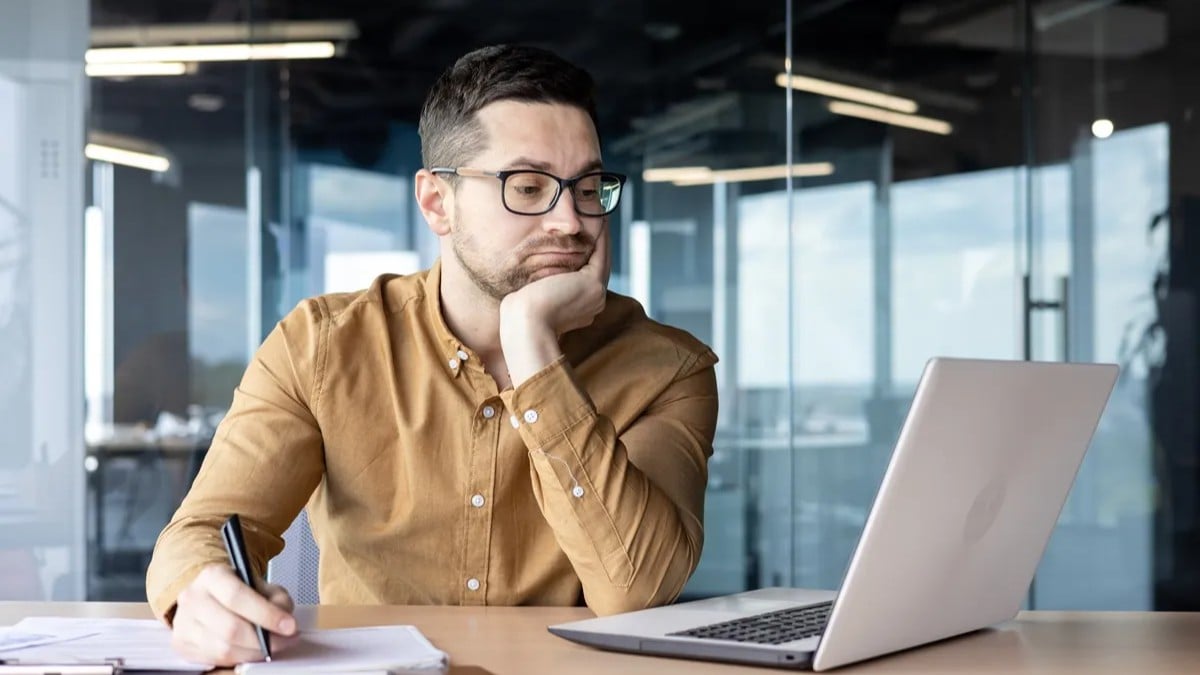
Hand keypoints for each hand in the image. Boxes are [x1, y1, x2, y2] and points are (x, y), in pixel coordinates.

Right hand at [170, 563, 297, 665]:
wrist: (208, 597)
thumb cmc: (237, 591)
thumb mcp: (262, 586)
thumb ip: (277, 599)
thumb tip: (285, 622)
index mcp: (212, 576)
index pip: (237, 597)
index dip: (266, 615)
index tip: (289, 626)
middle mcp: (193, 597)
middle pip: (230, 628)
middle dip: (264, 640)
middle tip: (285, 641)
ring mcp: (183, 622)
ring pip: (223, 649)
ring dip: (254, 653)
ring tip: (271, 647)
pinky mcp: (182, 643)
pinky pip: (216, 660)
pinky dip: (239, 659)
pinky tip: (251, 651)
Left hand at [500, 224, 609, 385]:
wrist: (525, 324)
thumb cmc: (519, 315)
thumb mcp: (533, 297)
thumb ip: (541, 286)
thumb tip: (535, 272)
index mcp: (580, 307)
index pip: (585, 274)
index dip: (584, 252)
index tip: (580, 233)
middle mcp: (592, 301)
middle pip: (596, 263)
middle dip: (594, 240)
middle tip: (594, 216)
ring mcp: (596, 293)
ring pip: (601, 256)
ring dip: (600, 233)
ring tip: (597, 212)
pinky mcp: (594, 283)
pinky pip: (600, 251)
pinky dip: (600, 233)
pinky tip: (597, 215)